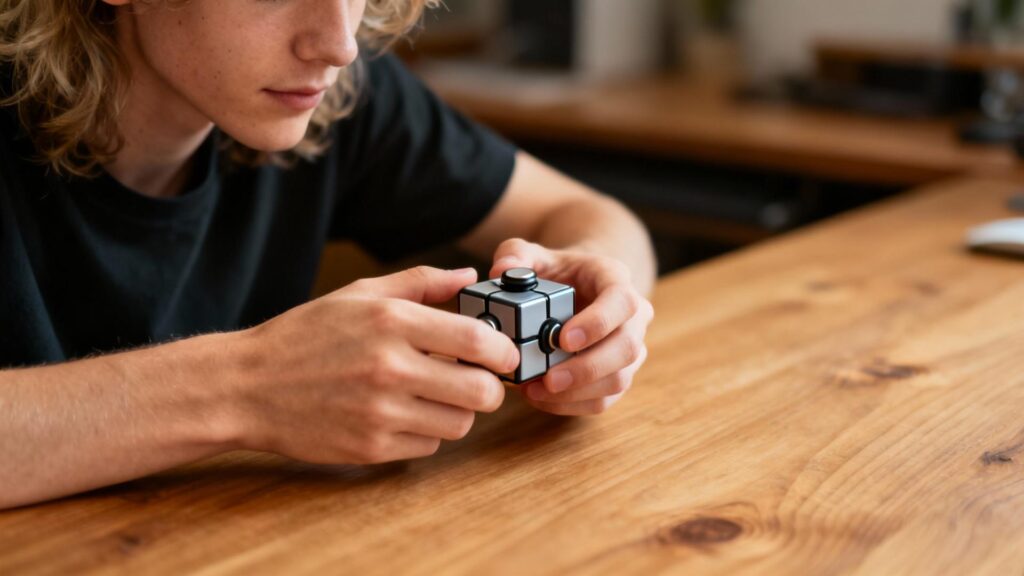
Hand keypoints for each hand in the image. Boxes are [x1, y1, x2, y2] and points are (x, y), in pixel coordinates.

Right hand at [230, 266, 519, 464]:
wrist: (247, 386)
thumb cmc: (305, 335)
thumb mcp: (359, 295)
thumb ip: (420, 282)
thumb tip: (468, 277)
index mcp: (392, 322)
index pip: (479, 341)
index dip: (504, 351)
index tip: (504, 355)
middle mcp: (391, 368)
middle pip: (482, 392)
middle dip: (487, 387)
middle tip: (474, 379)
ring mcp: (380, 413)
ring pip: (459, 424)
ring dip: (455, 411)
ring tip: (431, 395)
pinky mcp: (370, 449)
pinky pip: (427, 447)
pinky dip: (424, 433)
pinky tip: (401, 414)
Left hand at [488, 239, 653, 415]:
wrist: (578, 288)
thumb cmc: (557, 272)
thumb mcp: (534, 254)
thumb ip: (515, 254)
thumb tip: (500, 270)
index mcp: (616, 280)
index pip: (622, 301)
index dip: (597, 323)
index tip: (563, 339)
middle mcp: (633, 316)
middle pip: (627, 348)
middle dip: (587, 369)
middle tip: (548, 379)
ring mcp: (629, 349)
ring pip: (619, 379)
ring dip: (578, 393)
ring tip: (535, 391)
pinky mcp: (618, 375)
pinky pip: (604, 399)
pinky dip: (572, 405)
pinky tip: (540, 398)